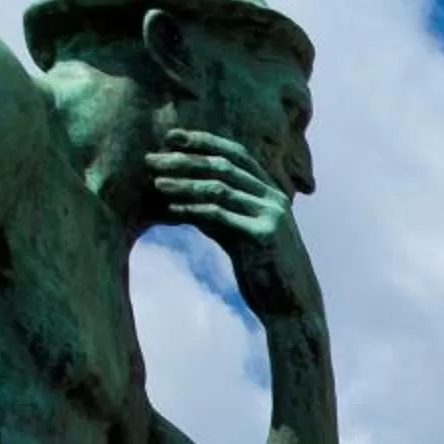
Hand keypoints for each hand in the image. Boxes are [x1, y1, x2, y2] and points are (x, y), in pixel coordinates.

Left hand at [150, 129, 317, 319]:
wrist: (291, 305)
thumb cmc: (264, 272)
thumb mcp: (239, 238)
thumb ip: (218, 217)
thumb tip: (184, 202)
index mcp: (271, 192)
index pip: (235, 153)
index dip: (203, 141)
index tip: (170, 137)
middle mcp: (273, 198)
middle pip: (224, 165)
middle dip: (185, 159)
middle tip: (152, 159)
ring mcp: (270, 215)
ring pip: (220, 188)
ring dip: (183, 183)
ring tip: (155, 183)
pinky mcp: (263, 236)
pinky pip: (220, 216)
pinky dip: (193, 210)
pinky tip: (171, 210)